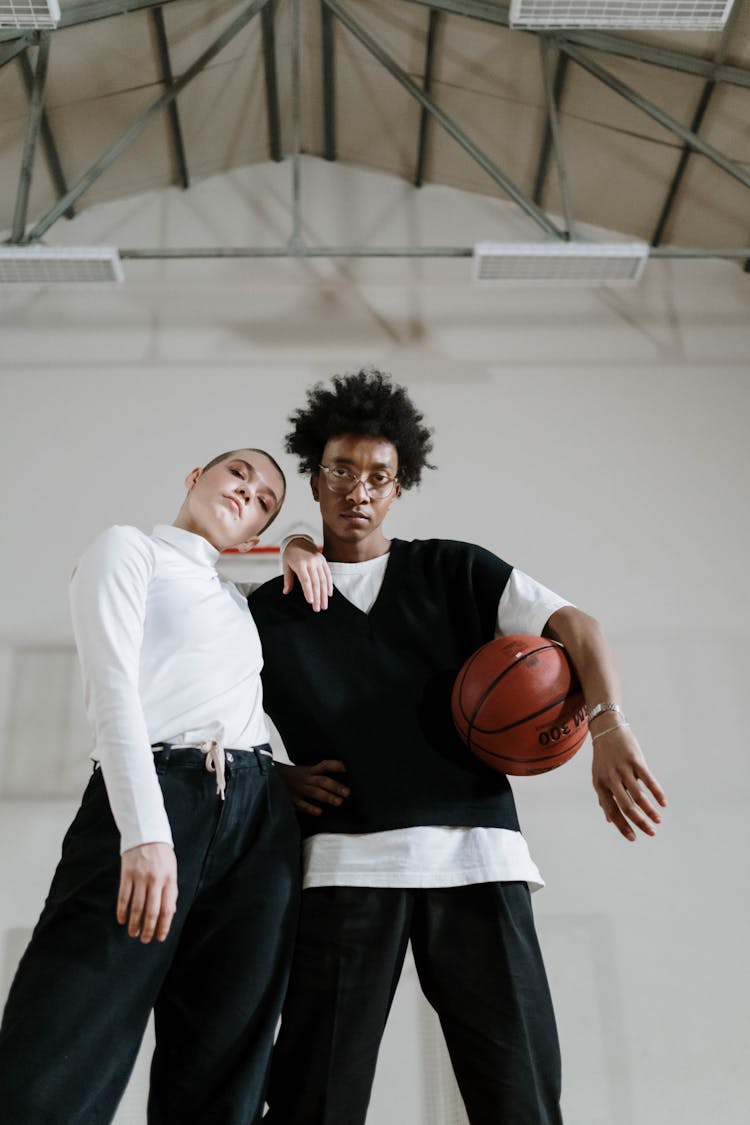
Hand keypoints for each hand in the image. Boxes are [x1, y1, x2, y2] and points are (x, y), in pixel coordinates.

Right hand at [117, 842, 177, 942]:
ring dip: (134, 924)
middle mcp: (155, 880)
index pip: (167, 909)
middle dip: (148, 929)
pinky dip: (122, 911)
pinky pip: (123, 897)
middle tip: (145, 940)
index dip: (163, 926)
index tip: (160, 938)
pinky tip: (122, 920)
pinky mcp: (127, 874)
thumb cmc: (162, 855)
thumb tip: (168, 914)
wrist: (146, 833)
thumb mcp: (172, 871)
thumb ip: (171, 891)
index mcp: (169, 880)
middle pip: (151, 912)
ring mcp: (140, 877)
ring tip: (133, 933)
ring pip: (136, 907)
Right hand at [276, 760, 349, 815]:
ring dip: (327, 796)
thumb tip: (338, 775)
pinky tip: (319, 812)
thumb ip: (317, 774)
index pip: (325, 766)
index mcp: (309, 771)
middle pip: (322, 781)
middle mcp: (305, 778)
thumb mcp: (303, 771)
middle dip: (335, 786)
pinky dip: (310, 808)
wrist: (268, 776)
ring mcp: (298, 788)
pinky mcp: (290, 798)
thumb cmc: (290, 776)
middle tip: (347, 792)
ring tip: (339, 802)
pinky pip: (301, 804)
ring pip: (314, 792)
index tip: (348, 768)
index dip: (336, 766)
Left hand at [282, 537, 332, 611]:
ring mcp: (318, 561)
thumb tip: (286, 592)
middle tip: (318, 609)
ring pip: (323, 580)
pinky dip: (329, 585)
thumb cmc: (290, 554)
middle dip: (318, 597)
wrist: (298, 540)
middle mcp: (311, 562)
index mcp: (300, 563)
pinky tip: (329, 594)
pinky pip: (328, 574)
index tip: (311, 602)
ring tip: (324, 605)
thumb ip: (288, 579)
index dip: (308, 591)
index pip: (306, 580)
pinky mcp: (323, 561)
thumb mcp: (286, 566)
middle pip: (316, 582)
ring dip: (324, 594)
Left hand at [591, 725, 666, 841]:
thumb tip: (609, 820)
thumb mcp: (599, 776)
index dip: (622, 826)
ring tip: (658, 820)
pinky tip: (663, 803)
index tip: (634, 838)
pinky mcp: (635, 760)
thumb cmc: (604, 757)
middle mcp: (610, 778)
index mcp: (600, 784)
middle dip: (640, 822)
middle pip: (626, 806)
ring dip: (650, 811)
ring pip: (638, 795)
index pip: (611, 811)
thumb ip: (604, 797)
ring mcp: (622, 769)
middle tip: (651, 833)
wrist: (607, 728)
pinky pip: (648, 780)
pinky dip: (657, 793)